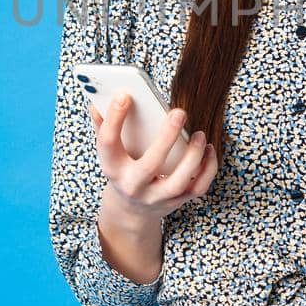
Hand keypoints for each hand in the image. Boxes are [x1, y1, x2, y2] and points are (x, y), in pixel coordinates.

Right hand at [87, 92, 217, 225]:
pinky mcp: (176, 202)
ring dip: (192, 156)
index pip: (107, 143)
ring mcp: (155, 197)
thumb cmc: (122, 170)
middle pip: (149, 165)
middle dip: (166, 138)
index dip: (114, 118)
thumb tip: (97, 101)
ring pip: (177, 181)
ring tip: (199, 134)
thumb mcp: (109, 153)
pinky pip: (197, 188)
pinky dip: (208, 169)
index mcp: (112, 168)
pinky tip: (208, 149)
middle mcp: (132, 186)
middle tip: (179, 112)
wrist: (131, 210)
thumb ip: (103, 127)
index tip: (125, 95)